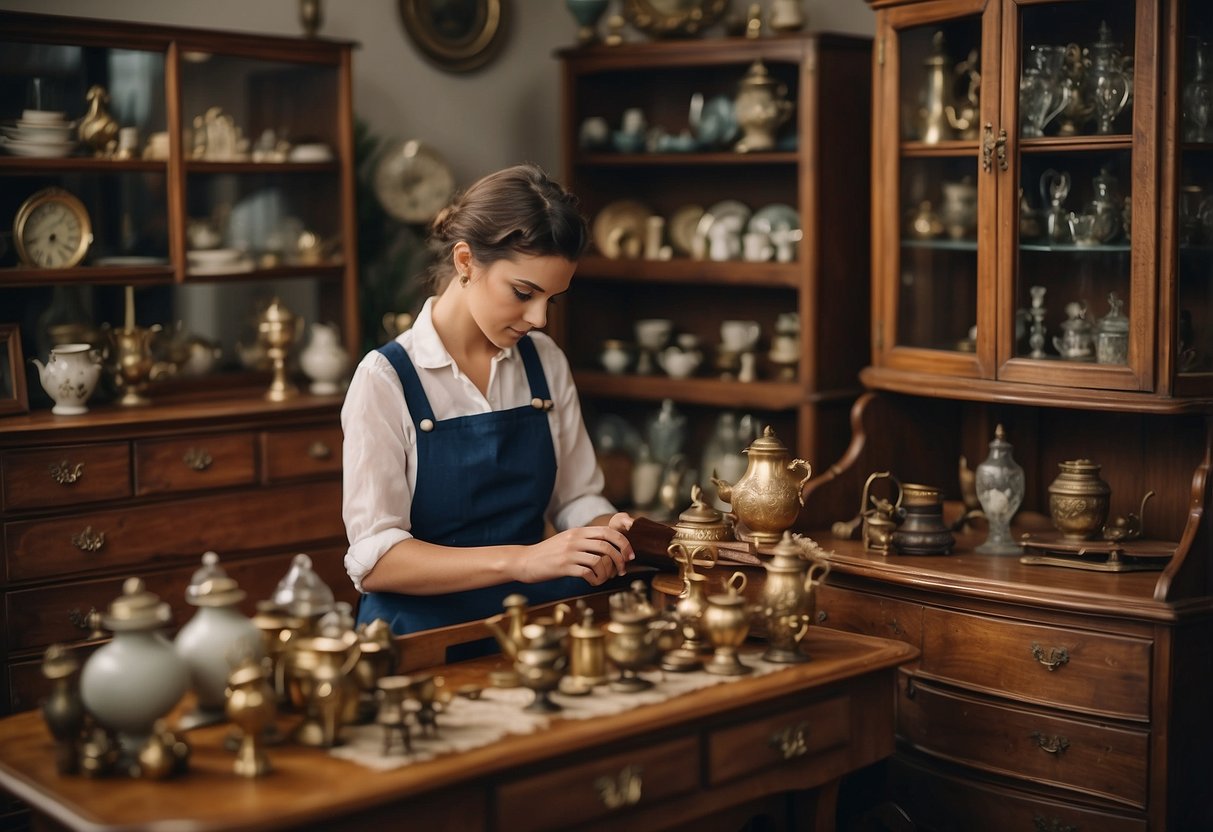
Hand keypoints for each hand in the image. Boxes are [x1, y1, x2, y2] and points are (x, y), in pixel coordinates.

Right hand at [517, 523, 633, 585]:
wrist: (525, 561)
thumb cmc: (548, 553)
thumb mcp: (567, 540)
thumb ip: (585, 540)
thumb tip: (609, 547)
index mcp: (578, 531)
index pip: (608, 531)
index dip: (623, 542)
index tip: (629, 555)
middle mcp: (575, 539)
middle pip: (607, 545)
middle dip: (620, 558)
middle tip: (622, 569)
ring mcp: (569, 553)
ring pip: (599, 560)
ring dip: (608, 572)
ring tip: (606, 578)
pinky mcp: (563, 567)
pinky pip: (587, 573)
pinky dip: (596, 579)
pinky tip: (593, 582)